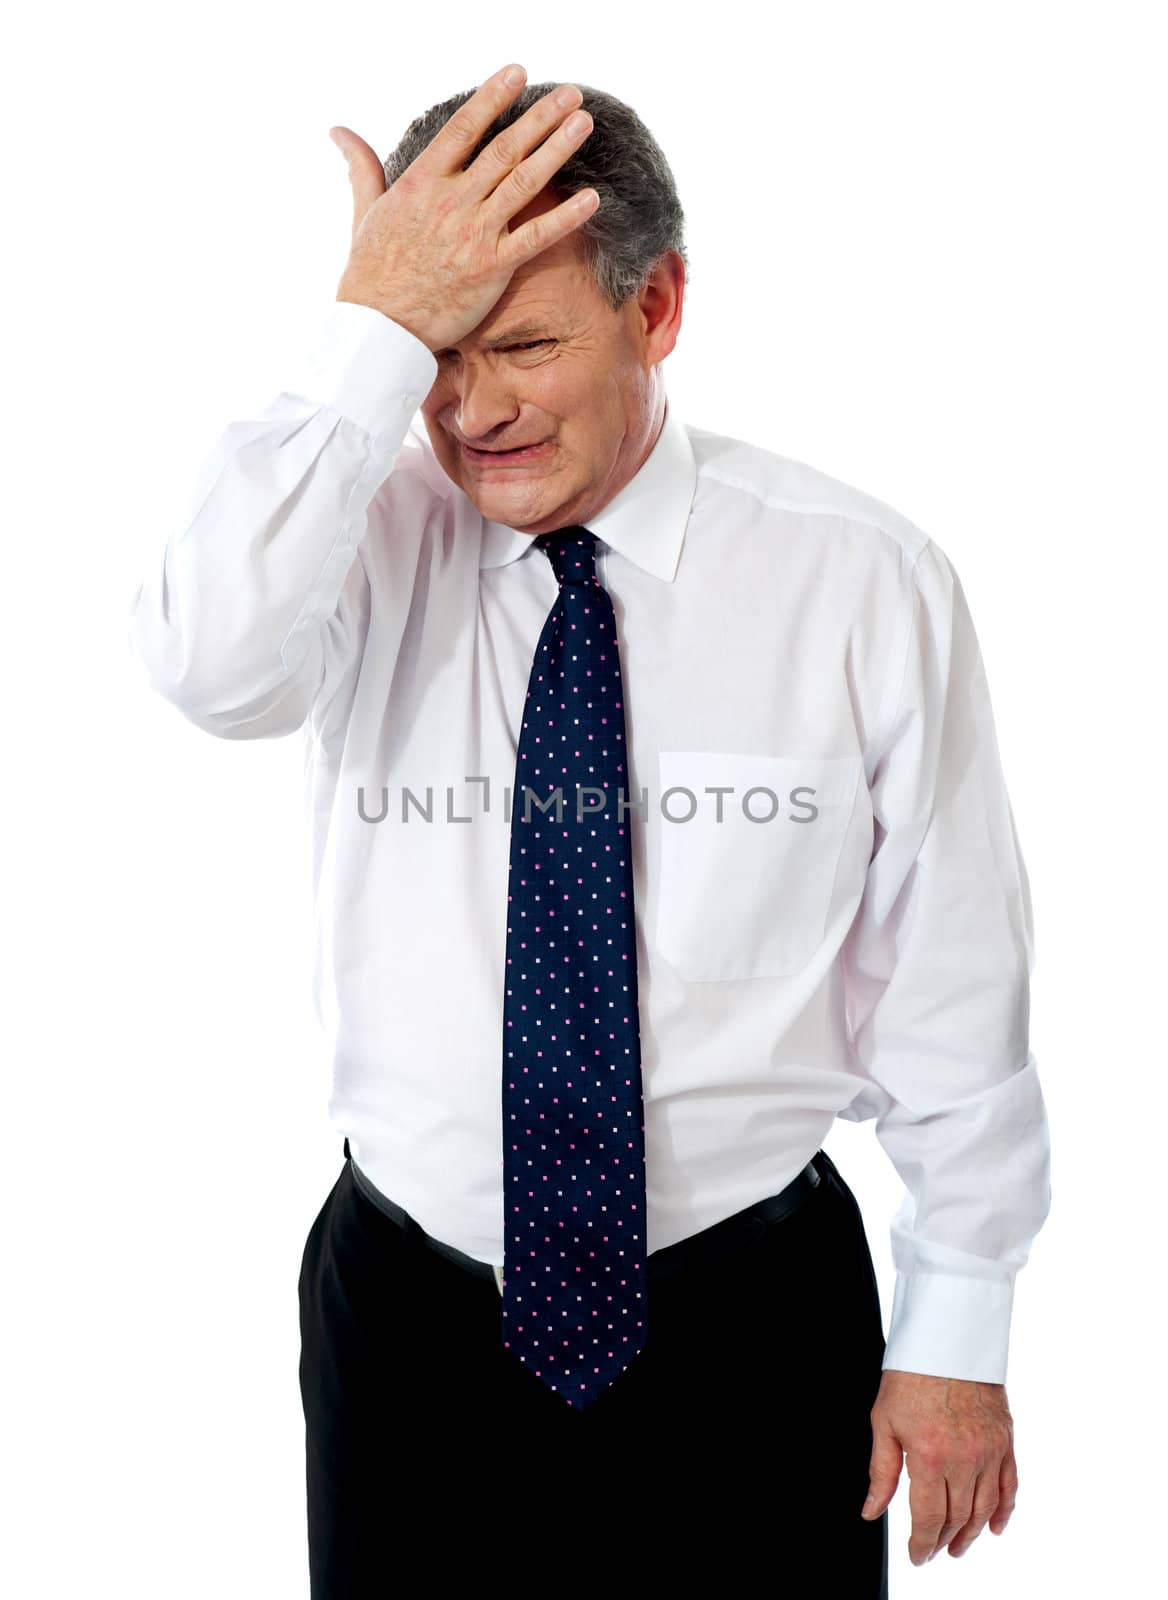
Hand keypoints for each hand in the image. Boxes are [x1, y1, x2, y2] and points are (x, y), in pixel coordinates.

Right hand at [328, 62, 597, 353]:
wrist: (378, 328)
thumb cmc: (370, 274)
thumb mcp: (363, 211)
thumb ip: (362, 167)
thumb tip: (338, 131)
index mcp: (421, 183)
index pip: (463, 128)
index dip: (493, 98)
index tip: (518, 73)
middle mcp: (451, 201)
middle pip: (504, 148)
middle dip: (540, 117)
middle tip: (571, 94)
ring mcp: (473, 233)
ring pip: (523, 182)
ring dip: (557, 149)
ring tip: (584, 123)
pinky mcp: (491, 268)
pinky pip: (535, 237)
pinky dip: (565, 217)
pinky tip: (592, 198)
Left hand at [862, 1369, 1017, 1564]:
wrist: (947, 1337)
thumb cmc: (911, 1375)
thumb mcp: (883, 1421)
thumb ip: (881, 1472)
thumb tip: (871, 1510)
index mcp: (929, 1455)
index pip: (929, 1518)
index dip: (922, 1544)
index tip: (917, 1556)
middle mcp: (964, 1458)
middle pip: (957, 1517)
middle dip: (944, 1541)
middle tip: (933, 1551)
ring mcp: (989, 1451)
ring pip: (984, 1508)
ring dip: (971, 1533)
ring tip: (958, 1547)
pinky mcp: (1005, 1440)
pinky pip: (1010, 1486)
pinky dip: (1003, 1511)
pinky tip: (993, 1527)